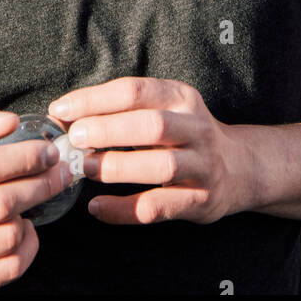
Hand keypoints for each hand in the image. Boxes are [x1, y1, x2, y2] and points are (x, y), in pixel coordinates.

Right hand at [0, 102, 73, 293]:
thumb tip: (10, 121)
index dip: (22, 158)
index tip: (47, 152)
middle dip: (39, 184)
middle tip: (59, 173)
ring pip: (8, 236)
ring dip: (29, 215)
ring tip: (29, 200)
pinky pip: (10, 267)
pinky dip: (28, 246)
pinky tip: (22, 228)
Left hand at [48, 77, 256, 225]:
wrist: (239, 168)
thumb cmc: (183, 134)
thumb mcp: (164, 109)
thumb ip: (124, 111)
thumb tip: (66, 116)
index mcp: (181, 97)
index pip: (134, 91)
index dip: (93, 99)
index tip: (60, 110)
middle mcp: (196, 127)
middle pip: (150, 125)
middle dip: (107, 130)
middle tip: (74, 139)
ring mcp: (201, 165)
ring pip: (160, 166)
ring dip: (117, 167)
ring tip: (85, 169)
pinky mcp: (200, 200)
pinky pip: (158, 207)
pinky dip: (124, 209)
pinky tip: (97, 207)